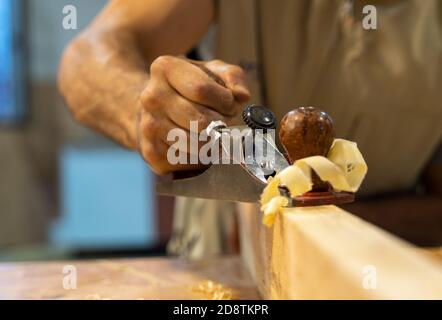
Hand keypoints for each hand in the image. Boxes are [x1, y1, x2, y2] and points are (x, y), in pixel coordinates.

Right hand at [137, 56, 249, 174]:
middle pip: (201, 121)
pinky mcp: (152, 153)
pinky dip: (202, 157)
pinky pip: (190, 161)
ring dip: (215, 143)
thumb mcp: (212, 72)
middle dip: (222, 125)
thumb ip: (233, 77)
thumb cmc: (189, 89)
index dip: (226, 102)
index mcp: (165, 69)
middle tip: (224, 122)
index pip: (202, 90)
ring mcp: (149, 126)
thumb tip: (242, 96)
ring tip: (212, 134)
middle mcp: (152, 97)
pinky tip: (199, 146)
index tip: (230, 105)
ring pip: (198, 145)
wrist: (153, 110)